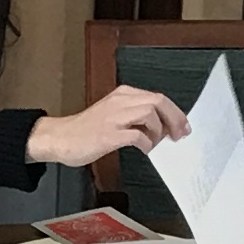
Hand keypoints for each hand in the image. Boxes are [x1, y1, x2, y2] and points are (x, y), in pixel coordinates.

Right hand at [24, 84, 190, 169]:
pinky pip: (137, 136)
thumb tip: (161, 127)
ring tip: (155, 143)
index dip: (175, 112)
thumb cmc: (86, 130)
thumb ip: (135, 116)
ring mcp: (114, 117)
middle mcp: (120, 101)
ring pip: (149, 114)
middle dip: (174, 119)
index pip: (157, 97)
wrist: (60, 138)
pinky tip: (144, 150)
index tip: (183, 126)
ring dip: (159, 131)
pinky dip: (146, 144)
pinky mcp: (109, 134)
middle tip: (179, 135)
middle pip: (158, 102)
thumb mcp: (114, 114)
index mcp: (123, 94)